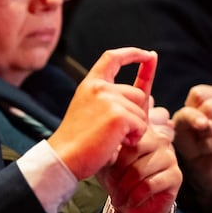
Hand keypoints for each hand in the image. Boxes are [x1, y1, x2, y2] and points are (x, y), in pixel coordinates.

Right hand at [45, 47, 154, 178]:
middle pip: (137, 93)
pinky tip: (116, 145)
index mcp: (90, 85)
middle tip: (117, 133)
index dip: (133, 53)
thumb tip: (140, 96)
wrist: (63, 159)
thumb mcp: (87, 110)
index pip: (112, 58)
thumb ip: (106, 99)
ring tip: (113, 140)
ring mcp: (109, 100)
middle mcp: (99, 88)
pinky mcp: (118, 116)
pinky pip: (141, 125)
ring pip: (141, 111)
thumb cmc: (76, 142)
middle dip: (135, 114)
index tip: (148, 55)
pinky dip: (134, 138)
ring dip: (134, 128)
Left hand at [98, 105, 181, 212]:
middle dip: (117, 171)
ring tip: (118, 196)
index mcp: (142, 133)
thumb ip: (108, 148)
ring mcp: (169, 157)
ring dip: (124, 188)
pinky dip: (135, 197)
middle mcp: (159, 141)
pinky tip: (130, 202)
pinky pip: (149, 185)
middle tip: (111, 184)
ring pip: (140, 170)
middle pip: (133, 150)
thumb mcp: (108, 162)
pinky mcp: (175, 176)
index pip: (128, 131)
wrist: (132, 207)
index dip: (114, 151)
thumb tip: (104, 142)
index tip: (106, 165)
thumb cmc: (119, 181)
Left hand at [170, 84, 211, 198]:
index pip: (199, 94)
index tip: (190, 118)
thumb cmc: (188, 134)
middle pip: (210, 107)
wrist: (198, 159)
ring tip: (202, 139)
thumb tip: (205, 123)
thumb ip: (189, 115)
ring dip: (202, 137)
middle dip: (198, 123)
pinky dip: (207, 147)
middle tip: (197, 131)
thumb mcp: (181, 121)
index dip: (190, 109)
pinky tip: (208, 148)